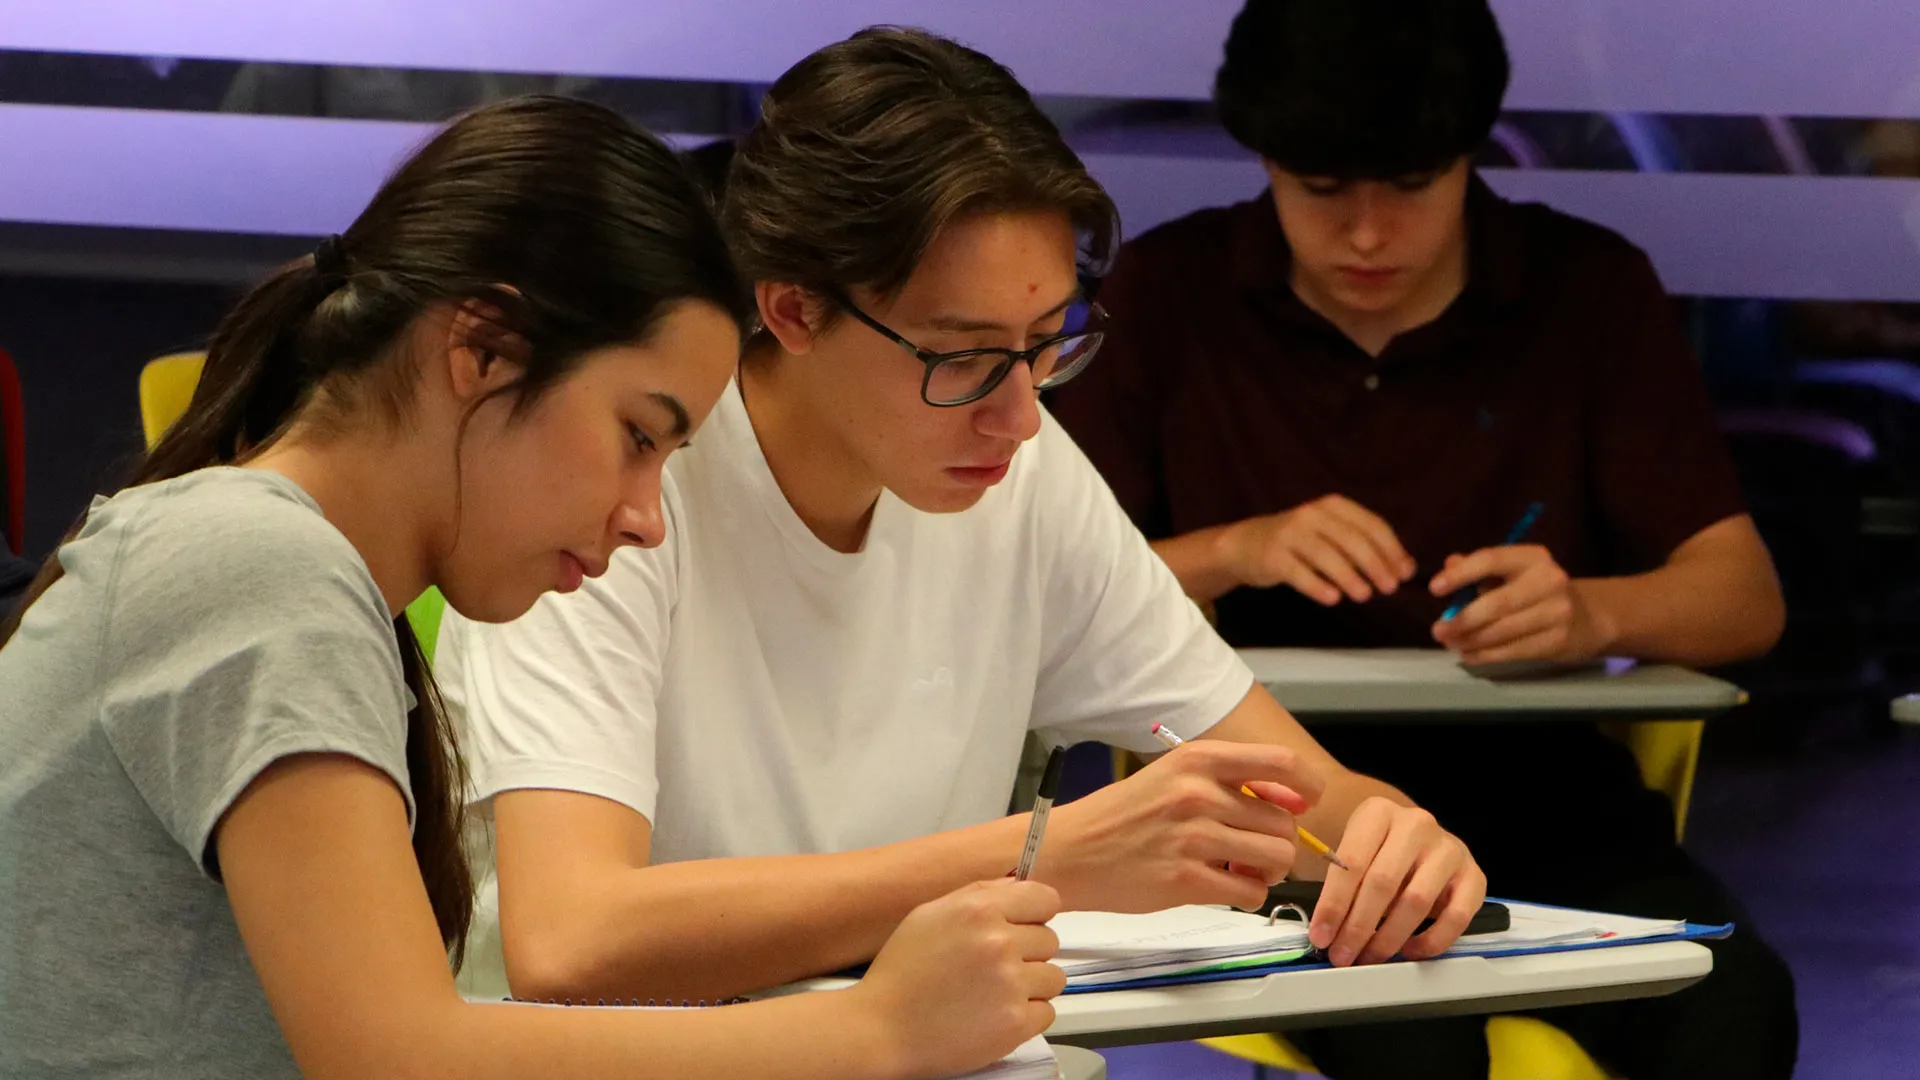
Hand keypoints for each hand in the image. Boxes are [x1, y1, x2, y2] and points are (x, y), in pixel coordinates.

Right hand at [857, 879, 1065, 1079]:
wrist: (882, 1029)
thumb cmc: (902, 972)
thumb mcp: (929, 915)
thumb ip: (978, 895)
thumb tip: (1018, 884)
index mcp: (979, 909)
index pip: (1045, 899)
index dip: (1036, 914)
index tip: (1025, 927)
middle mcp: (1000, 942)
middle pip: (1050, 940)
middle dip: (1028, 953)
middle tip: (994, 968)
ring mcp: (1010, 984)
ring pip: (1054, 977)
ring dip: (1031, 986)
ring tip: (994, 994)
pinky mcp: (1016, 1023)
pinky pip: (1047, 1012)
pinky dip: (1027, 1016)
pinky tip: (995, 1015)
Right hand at [1042, 741, 1322, 912]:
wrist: (1070, 851)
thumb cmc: (1121, 815)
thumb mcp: (1171, 777)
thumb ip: (1227, 782)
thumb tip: (1289, 801)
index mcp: (1197, 760)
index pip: (1282, 763)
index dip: (1307, 785)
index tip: (1306, 801)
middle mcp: (1199, 794)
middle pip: (1284, 823)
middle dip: (1278, 842)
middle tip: (1252, 850)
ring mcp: (1193, 838)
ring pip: (1276, 859)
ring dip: (1267, 870)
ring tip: (1240, 869)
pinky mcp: (1186, 881)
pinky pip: (1251, 893)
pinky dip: (1247, 895)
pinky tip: (1225, 888)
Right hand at [1223, 496, 1415, 605]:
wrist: (1244, 544)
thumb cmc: (1298, 542)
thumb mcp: (1330, 534)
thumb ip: (1364, 547)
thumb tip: (1406, 568)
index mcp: (1332, 505)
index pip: (1371, 525)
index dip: (1392, 550)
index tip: (1405, 574)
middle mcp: (1312, 514)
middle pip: (1352, 540)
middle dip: (1375, 565)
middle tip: (1390, 588)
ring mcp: (1290, 534)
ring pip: (1327, 555)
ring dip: (1350, 577)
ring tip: (1365, 596)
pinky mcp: (1272, 556)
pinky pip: (1299, 573)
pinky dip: (1317, 586)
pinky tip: (1333, 599)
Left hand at [1308, 798, 1485, 966]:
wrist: (1422, 843)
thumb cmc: (1378, 852)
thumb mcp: (1354, 852)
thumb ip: (1339, 883)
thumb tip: (1325, 932)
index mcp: (1378, 812)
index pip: (1351, 861)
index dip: (1333, 904)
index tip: (1320, 937)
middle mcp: (1416, 824)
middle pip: (1383, 882)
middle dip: (1358, 926)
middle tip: (1342, 955)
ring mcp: (1449, 849)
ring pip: (1417, 900)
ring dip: (1389, 937)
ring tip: (1369, 957)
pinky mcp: (1475, 876)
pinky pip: (1456, 917)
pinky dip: (1431, 941)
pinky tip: (1409, 951)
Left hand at [1430, 544, 1612, 663]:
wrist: (1587, 617)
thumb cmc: (1535, 590)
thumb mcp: (1511, 572)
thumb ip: (1478, 568)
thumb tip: (1448, 565)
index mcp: (1532, 557)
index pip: (1491, 560)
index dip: (1461, 575)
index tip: (1434, 588)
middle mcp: (1549, 580)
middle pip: (1497, 603)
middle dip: (1463, 619)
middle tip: (1437, 630)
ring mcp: (1557, 612)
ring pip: (1504, 631)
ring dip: (1471, 641)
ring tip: (1451, 644)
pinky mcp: (1558, 640)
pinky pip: (1514, 650)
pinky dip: (1486, 654)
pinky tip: (1469, 654)